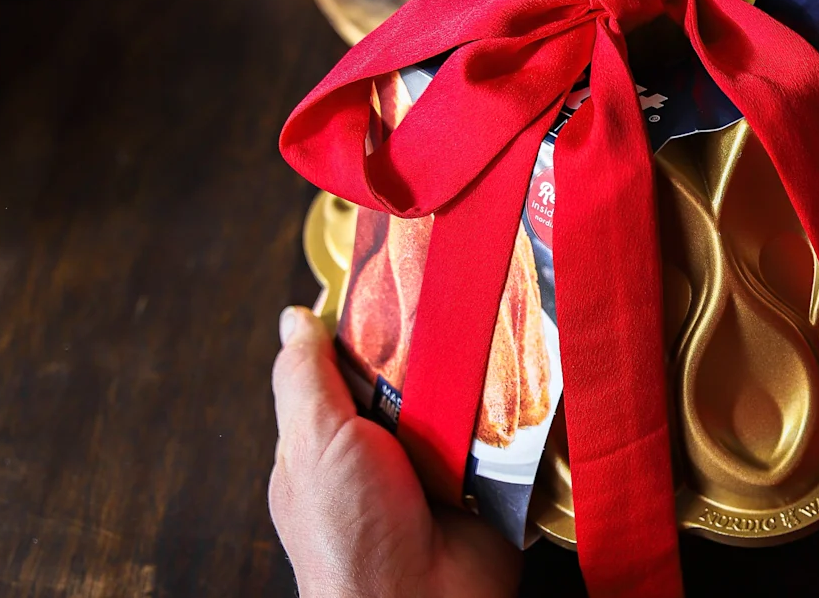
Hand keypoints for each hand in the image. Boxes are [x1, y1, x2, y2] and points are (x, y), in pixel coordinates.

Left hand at [270, 306, 520, 597]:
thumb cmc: (350, 540)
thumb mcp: (313, 443)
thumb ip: (305, 379)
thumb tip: (297, 319)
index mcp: (330, 441)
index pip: (348, 364)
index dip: (371, 325)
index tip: (402, 278)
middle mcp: (384, 452)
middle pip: (413, 375)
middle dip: (434, 351)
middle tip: (459, 312)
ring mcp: (438, 468)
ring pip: (463, 399)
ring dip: (478, 382)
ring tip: (495, 350)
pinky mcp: (489, 484)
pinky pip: (507, 434)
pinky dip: (516, 417)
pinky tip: (521, 393)